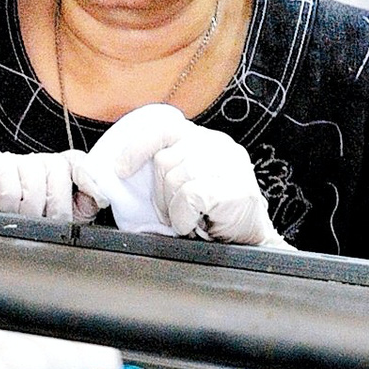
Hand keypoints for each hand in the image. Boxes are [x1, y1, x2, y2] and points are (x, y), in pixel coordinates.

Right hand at [0, 149, 106, 221]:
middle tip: (50, 222)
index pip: (78, 161)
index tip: (101, 198)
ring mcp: (14, 161)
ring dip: (31, 206)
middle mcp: (37, 162)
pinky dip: (10, 199)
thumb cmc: (17, 223)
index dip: (90, 177)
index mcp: (55, 171)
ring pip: (34, 176)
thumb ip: (82, 206)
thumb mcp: (56, 219)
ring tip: (24, 219)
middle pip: (57, 168)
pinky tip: (4, 208)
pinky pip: (9, 177)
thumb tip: (101, 198)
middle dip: (58, 202)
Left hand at [86, 103, 287, 246]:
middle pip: (164, 160)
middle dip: (158, 194)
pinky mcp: (236, 187)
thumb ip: (163, 172)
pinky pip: (190, 197)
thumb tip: (118, 176)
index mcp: (202, 139)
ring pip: (176, 179)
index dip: (137, 148)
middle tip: (170, 213)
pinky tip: (194, 224)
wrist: (250, 239)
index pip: (163, 129)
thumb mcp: (185, 184)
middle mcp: (217, 144)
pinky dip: (184, 216)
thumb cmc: (212, 213)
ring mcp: (230, 164)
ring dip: (172, 208)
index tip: (120, 169)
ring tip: (185, 219)